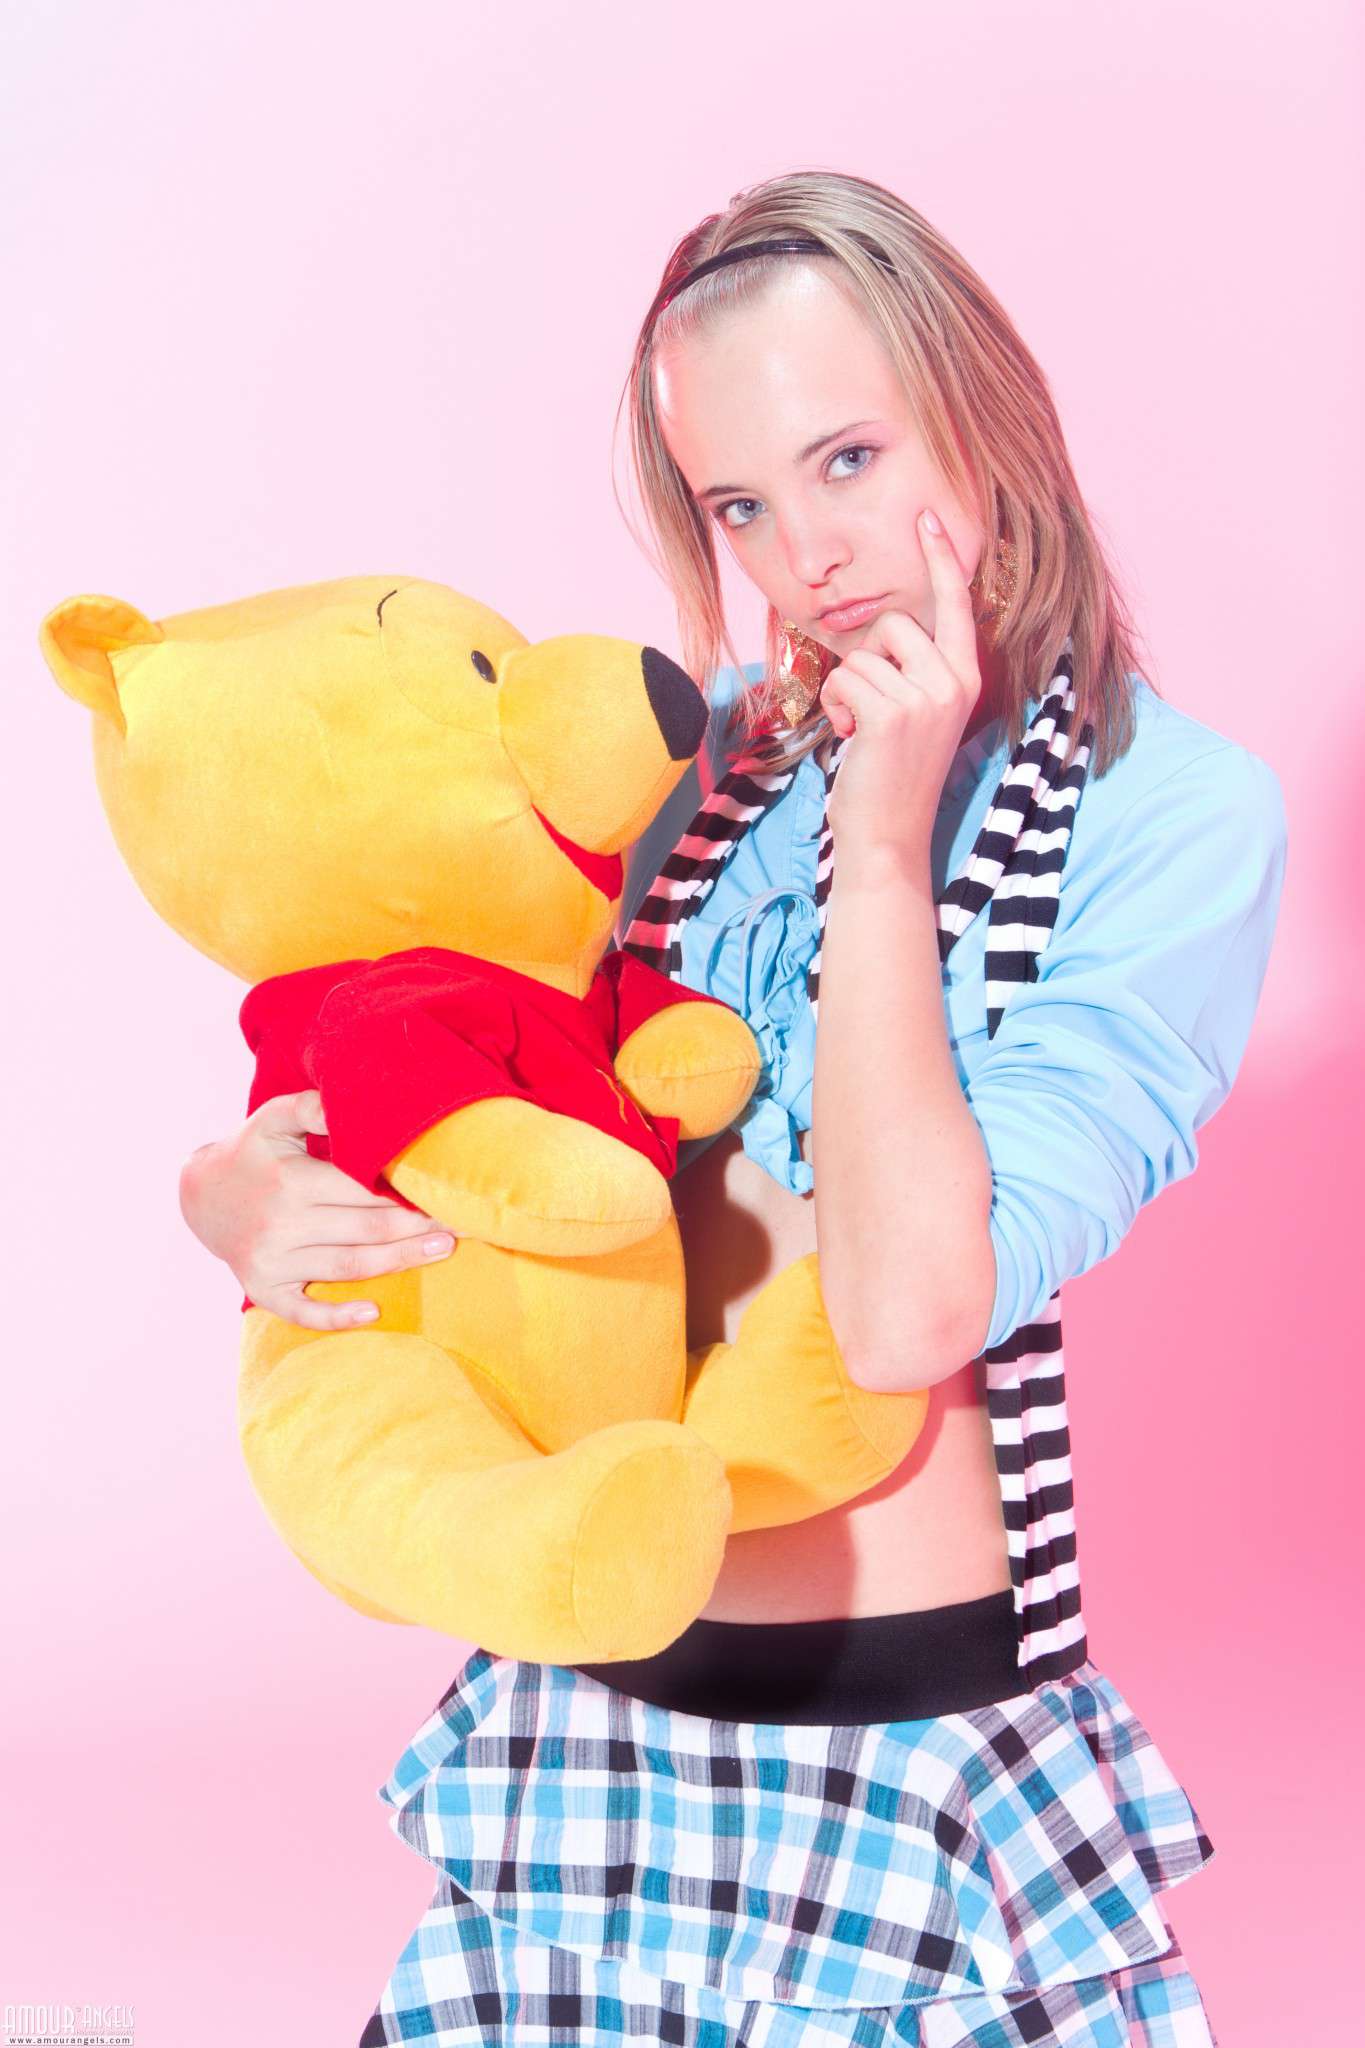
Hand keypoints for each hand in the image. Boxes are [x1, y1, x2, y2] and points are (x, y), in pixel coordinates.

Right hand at [177, 1089, 455, 1330]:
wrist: (199, 1194)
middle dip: (416, 1229)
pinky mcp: (262, 1289)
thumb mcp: (274, 1118)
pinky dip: (337, 1317)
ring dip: (398, 1262)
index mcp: (290, 1181)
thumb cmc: (252, 1151)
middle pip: (364, 1231)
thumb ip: (312, 1107)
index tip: (445, 1196)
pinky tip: (374, 1312)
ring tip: (441, 1252)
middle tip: (461, 1227)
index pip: (360, 1191)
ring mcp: (271, 1262)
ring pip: (347, 1267)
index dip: (406, 1195)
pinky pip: (303, 1312)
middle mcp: (281, 1225)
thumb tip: (354, 1101)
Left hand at [819, 508, 980, 874]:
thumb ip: (910, 671)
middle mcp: (954, 683)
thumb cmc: (890, 777)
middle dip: (867, 659)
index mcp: (965, 679)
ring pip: (862, 655)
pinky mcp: (892, 713)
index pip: (955, 606)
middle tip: (872, 710)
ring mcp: (927, 697)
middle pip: (893, 623)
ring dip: (847, 691)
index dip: (941, 559)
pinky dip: (835, 708)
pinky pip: (844, 679)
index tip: (927, 516)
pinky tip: (853, 739)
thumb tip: (885, 629)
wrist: (888, 838)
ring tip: (863, 732)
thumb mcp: (913, 715)